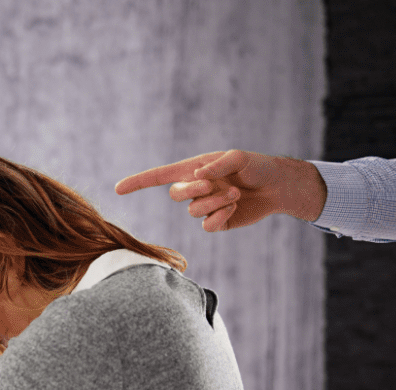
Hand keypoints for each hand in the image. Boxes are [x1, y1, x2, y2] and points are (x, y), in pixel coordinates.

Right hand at [114, 150, 327, 231]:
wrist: (278, 187)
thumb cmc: (257, 166)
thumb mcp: (239, 157)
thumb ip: (217, 164)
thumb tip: (198, 175)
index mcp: (193, 169)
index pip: (159, 177)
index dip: (138, 182)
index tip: (118, 188)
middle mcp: (196, 188)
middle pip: (176, 195)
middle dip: (193, 190)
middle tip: (212, 183)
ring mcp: (205, 207)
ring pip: (193, 211)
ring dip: (215, 202)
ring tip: (235, 193)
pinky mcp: (218, 223)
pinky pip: (207, 226)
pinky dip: (220, 217)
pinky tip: (233, 209)